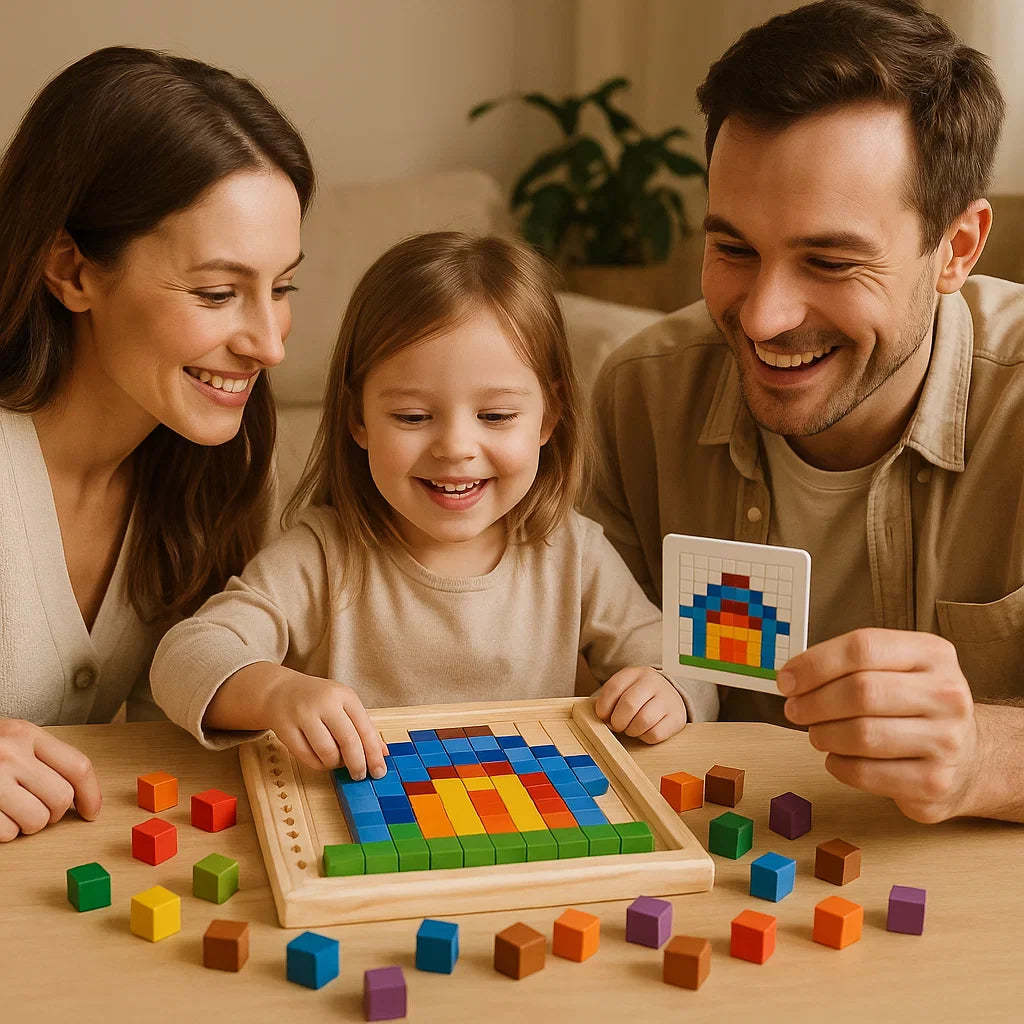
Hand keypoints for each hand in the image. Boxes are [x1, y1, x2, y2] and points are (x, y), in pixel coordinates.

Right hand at [0, 719, 101, 841]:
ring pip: (36, 821)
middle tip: (38, 807)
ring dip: (29, 824)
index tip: (92, 811)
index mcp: (26, 735)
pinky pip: (7, 833)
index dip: (91, 794)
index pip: (77, 767)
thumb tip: (80, 794)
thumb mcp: (14, 738)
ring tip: (12, 810)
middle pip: (60, 799)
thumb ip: (45, 758)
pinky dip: (4, 831)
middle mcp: (10, 755)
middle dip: (54, 812)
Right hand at [261, 671, 388, 778]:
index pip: (365, 728)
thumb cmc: (319, 700)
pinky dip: (318, 764)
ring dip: (336, 764)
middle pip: (348, 741)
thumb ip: (364, 727)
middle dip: (357, 764)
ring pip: (327, 752)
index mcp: (344, 695)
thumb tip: (383, 753)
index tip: (379, 771)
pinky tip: (321, 759)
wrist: (281, 691)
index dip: (374, 754)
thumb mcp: (344, 705)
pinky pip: (307, 757)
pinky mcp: (286, 729)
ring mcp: (303, 715)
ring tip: (337, 761)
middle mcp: (325, 702)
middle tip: (360, 775)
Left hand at [593, 667, 687, 742]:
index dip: (603, 706)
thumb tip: (604, 720)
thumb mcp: (624, 690)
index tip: (603, 715)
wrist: (669, 696)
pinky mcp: (676, 717)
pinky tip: (644, 731)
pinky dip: (645, 737)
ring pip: (643, 720)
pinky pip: (655, 734)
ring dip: (631, 730)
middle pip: (629, 704)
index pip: (613, 688)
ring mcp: (667, 699)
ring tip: (631, 728)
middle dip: (617, 721)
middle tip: (617, 725)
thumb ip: (610, 701)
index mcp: (635, 673)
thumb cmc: (639, 697)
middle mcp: (653, 682)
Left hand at [779, 628, 978, 822]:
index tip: (786, 680)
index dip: (815, 664)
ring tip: (818, 733)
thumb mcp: (896, 668)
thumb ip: (848, 665)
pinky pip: (866, 774)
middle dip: (814, 702)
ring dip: (823, 735)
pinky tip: (838, 758)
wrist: (970, 758)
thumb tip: (790, 677)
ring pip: (862, 735)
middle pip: (860, 691)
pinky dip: (839, 766)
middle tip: (795, 710)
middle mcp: (947, 694)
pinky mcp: (934, 782)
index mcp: (932, 654)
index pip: (863, 648)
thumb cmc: (915, 707)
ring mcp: (946, 741)